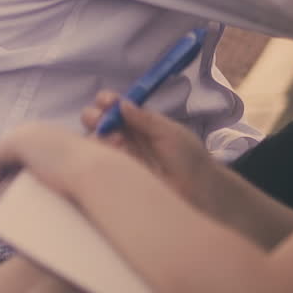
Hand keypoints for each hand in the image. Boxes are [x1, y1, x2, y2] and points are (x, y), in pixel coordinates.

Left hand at [0, 122, 109, 199]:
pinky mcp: (13, 144)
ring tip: (1, 199)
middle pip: (12, 152)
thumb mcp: (82, 173)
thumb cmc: (94, 177)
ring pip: (1, 157)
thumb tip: (67, 192)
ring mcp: (24, 133)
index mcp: (52, 133)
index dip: (21, 169)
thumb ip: (73, 174)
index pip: (29, 150)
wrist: (93, 172)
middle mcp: (37, 128)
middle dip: (7, 172)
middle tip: (9, 195)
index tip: (21, 190)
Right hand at [82, 92, 218, 208]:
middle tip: (102, 120)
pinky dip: (101, 156)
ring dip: (99, 136)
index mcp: (138, 122)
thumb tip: (122, 104)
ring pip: (95, 143)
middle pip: (97, 122)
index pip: (114, 107)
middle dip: (94, 116)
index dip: (106, 101)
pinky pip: (99, 165)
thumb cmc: (187, 157)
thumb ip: (146, 119)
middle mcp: (124, 137)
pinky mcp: (115, 178)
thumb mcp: (170, 133)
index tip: (106, 100)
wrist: (197, 191)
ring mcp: (119, 158)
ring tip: (118, 140)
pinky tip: (116, 153)